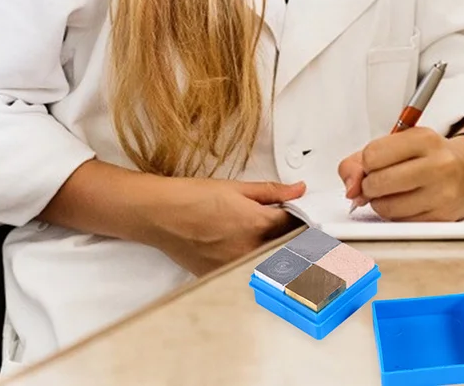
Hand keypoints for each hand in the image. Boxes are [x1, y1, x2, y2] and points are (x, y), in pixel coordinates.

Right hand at [140, 178, 305, 275]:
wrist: (160, 214)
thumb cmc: (192, 198)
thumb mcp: (235, 187)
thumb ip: (272, 192)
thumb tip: (298, 190)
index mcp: (257, 224)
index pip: (296, 226)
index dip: (302, 220)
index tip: (303, 219)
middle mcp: (251, 250)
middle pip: (286, 248)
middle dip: (291, 239)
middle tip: (284, 228)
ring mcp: (238, 267)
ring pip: (269, 263)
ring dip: (273, 253)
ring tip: (258, 239)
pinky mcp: (224, 277)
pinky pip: (248, 272)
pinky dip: (251, 262)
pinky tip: (240, 249)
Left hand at [338, 127, 463, 221]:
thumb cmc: (427, 156)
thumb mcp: (397, 144)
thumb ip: (361, 160)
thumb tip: (350, 187)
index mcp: (422, 139)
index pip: (373, 154)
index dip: (364, 164)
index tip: (370, 165)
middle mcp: (437, 164)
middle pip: (378, 182)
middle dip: (368, 186)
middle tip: (374, 182)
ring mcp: (442, 192)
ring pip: (387, 206)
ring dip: (378, 203)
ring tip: (388, 193)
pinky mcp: (444, 216)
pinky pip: (401, 221)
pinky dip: (394, 214)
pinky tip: (402, 203)